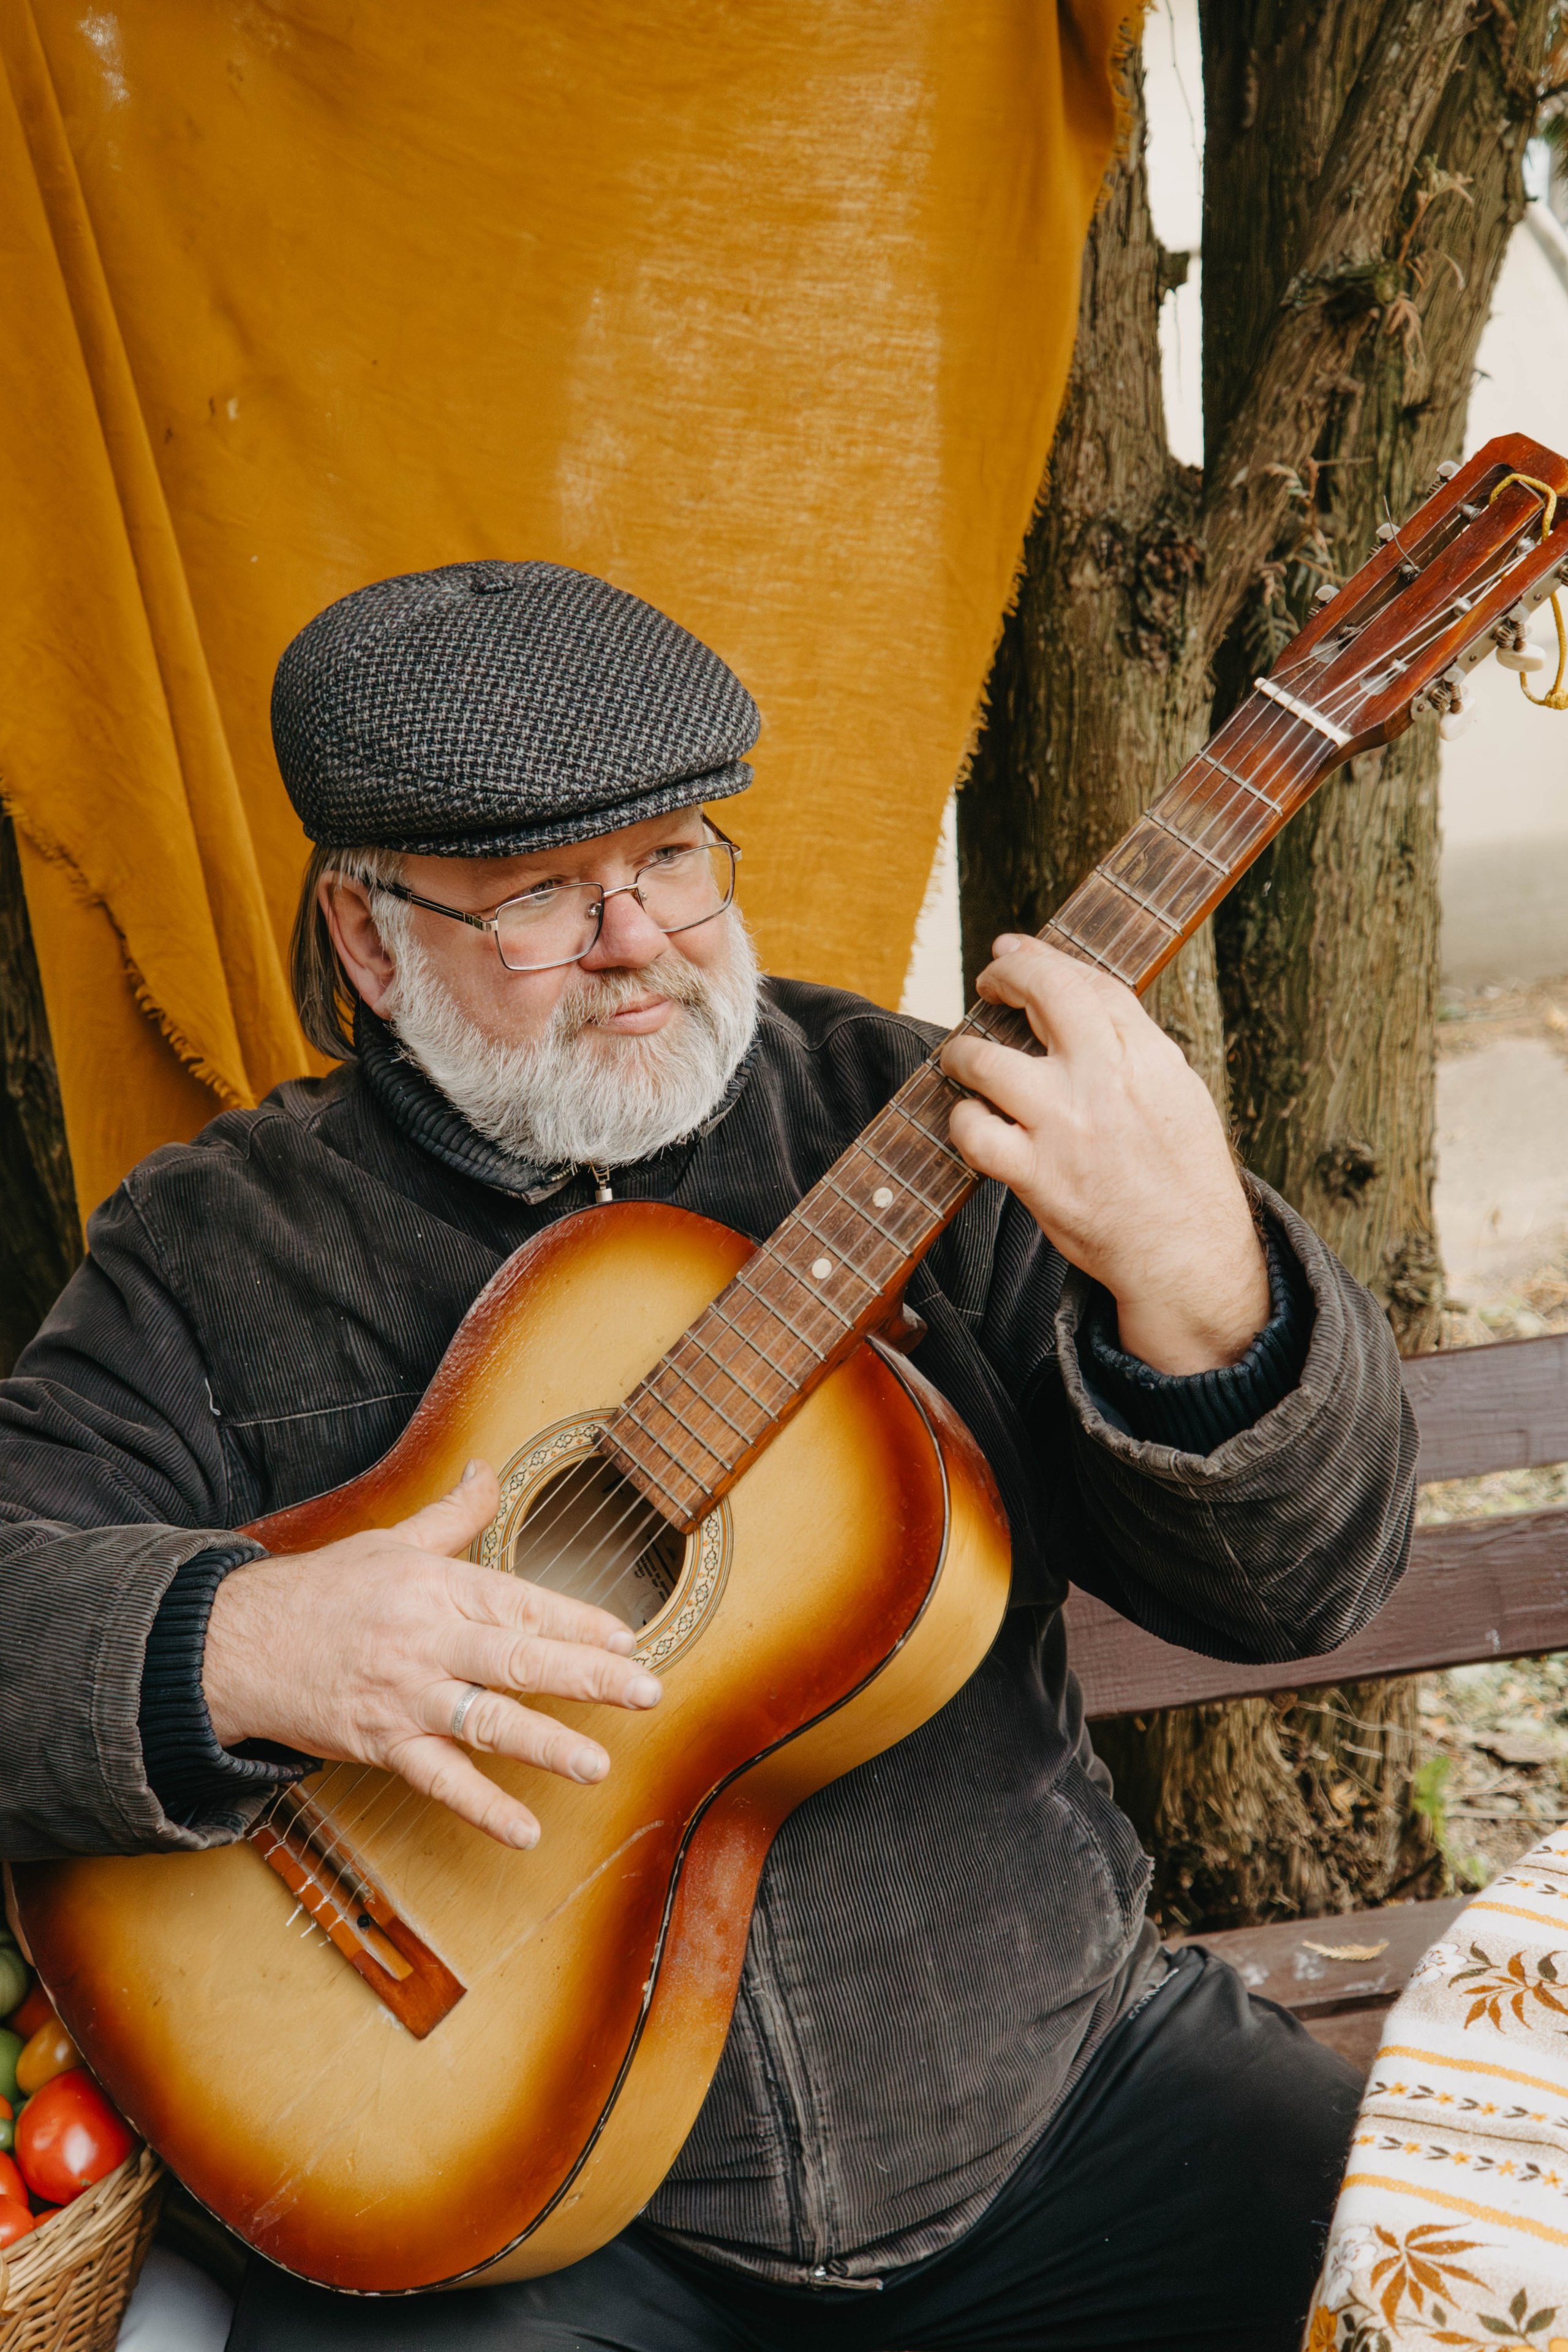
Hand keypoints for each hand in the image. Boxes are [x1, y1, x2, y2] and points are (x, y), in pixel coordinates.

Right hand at [203, 1460, 661, 1847]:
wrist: (237, 1641)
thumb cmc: (322, 1590)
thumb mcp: (393, 1541)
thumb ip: (453, 1515)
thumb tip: (486, 1469)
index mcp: (438, 1587)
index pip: (522, 1603)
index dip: (578, 1621)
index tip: (630, 1638)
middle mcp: (428, 1640)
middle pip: (518, 1658)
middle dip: (588, 1677)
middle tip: (646, 1692)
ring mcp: (406, 1695)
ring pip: (486, 1721)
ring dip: (545, 1745)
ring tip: (597, 1764)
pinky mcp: (380, 1741)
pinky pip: (439, 1780)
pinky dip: (481, 1807)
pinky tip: (523, 1830)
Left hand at [940, 936, 1269, 1373]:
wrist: (1187, 1253)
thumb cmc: (1184, 1175)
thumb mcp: (1179, 1093)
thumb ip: (1133, 1047)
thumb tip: (1081, 1006)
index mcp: (1147, 1056)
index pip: (1089, 982)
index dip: (1044, 957)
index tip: (1016, 951)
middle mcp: (1104, 1080)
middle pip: (1041, 992)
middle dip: (1004, 975)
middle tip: (989, 982)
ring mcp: (1065, 1127)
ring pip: (984, 1060)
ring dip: (962, 1052)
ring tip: (960, 1057)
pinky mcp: (1037, 1176)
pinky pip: (973, 1134)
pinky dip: (963, 1122)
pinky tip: (971, 1121)